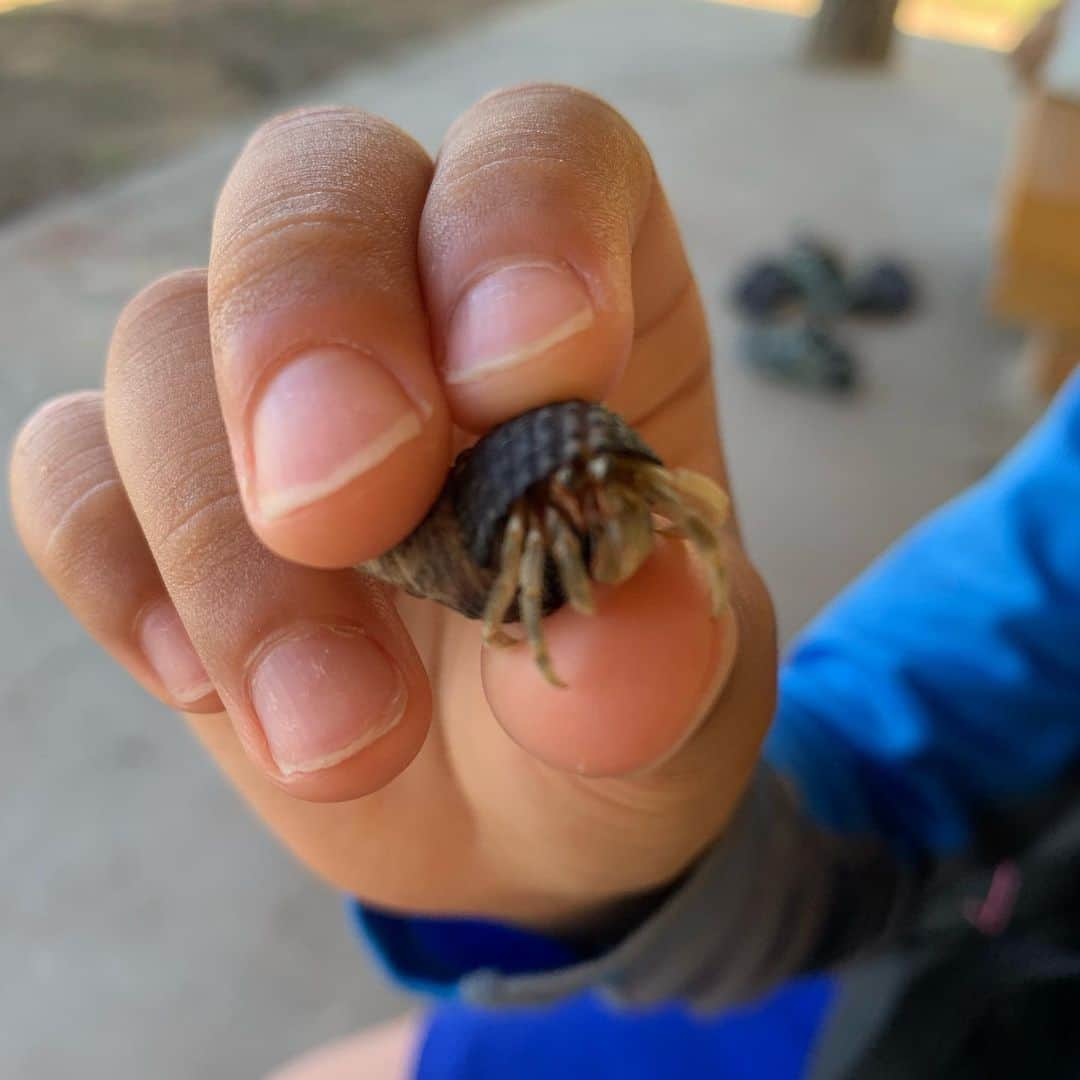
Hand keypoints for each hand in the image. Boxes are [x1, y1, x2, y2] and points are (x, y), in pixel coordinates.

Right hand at [10, 86, 775, 930]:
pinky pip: (71, 471)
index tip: (511, 383)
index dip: (517, 220)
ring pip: (165, 337)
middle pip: (315, 189)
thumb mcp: (681, 700)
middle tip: (341, 518)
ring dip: (222, 537)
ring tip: (336, 729)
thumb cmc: (617, 712)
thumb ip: (668, 654)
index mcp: (586, 301)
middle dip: (310, 335)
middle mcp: (414, 305)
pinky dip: (121, 568)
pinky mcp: (159, 501)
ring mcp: (267, 395)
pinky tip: (209, 686)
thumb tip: (620, 628)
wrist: (517, 814)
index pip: (539, 150)